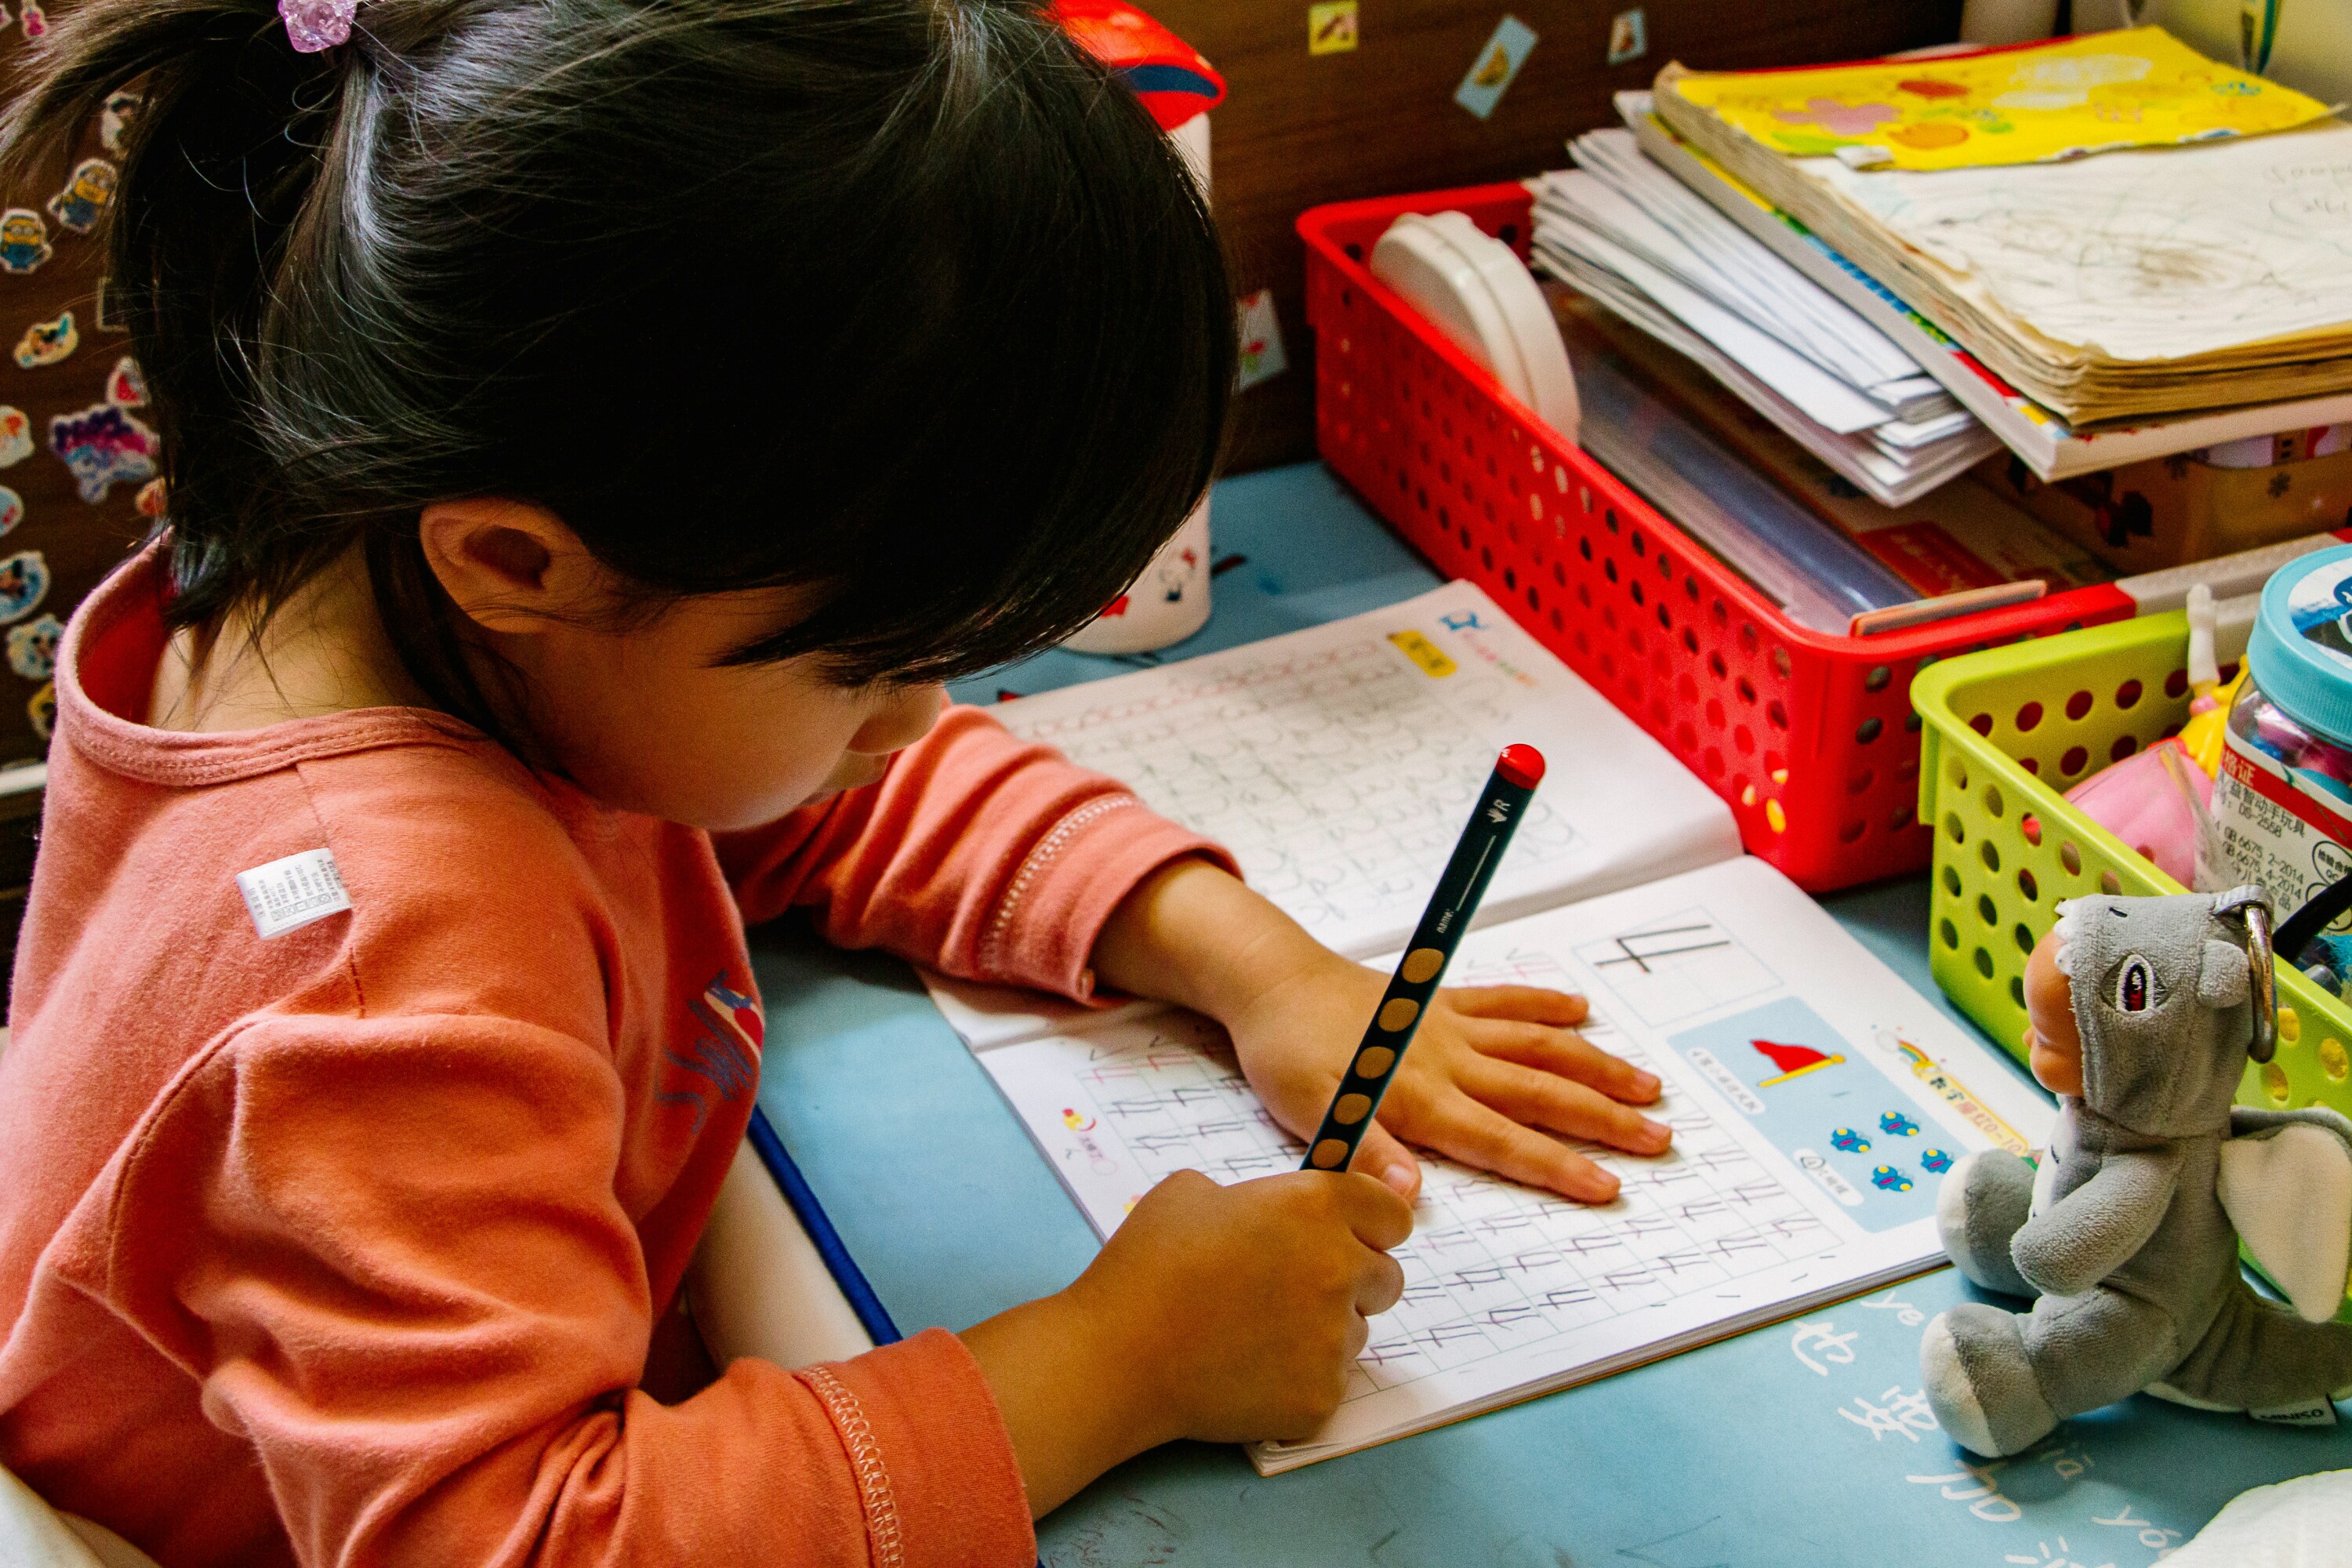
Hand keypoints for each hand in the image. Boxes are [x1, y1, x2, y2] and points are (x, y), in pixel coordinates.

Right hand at [960, 1168, 1409, 1511]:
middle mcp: (1339, 1267)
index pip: (1394, 1214)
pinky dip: (1299, 1380)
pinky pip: (1330, 1382)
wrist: (1117, 1356)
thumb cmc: (1148, 1265)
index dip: (1371, 1225)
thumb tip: (1276, 1218)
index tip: (1349, 1236)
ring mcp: (1335, 1339)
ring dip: (1324, 1331)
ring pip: (1359, 1333)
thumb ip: (1257, 1197)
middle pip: (1387, 1277)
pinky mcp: (1322, 1397)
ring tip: (1256, 1333)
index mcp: (1316, 1206)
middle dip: (1352, 1280)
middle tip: (1294, 1289)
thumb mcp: (1193, 1191)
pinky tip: (1247, 1371)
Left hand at [1227, 954, 1668, 1203]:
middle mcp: (1448, 1060)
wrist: (1272, 981)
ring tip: (1647, 1085)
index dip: (1557, 1165)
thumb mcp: (1309, 1111)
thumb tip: (1409, 1193)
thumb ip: (1362, 1151)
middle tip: (1660, 1140)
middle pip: (1540, 1093)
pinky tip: (1582, 1010)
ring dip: (1594, 1065)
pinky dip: (1545, 1003)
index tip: (1608, 1187)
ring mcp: (1450, 1025)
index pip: (1501, 1140)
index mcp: (1420, 1097)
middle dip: (1603, 1119)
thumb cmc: (1286, 1052)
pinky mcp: (1441, 999)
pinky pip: (1504, 999)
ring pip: (1539, 1046)